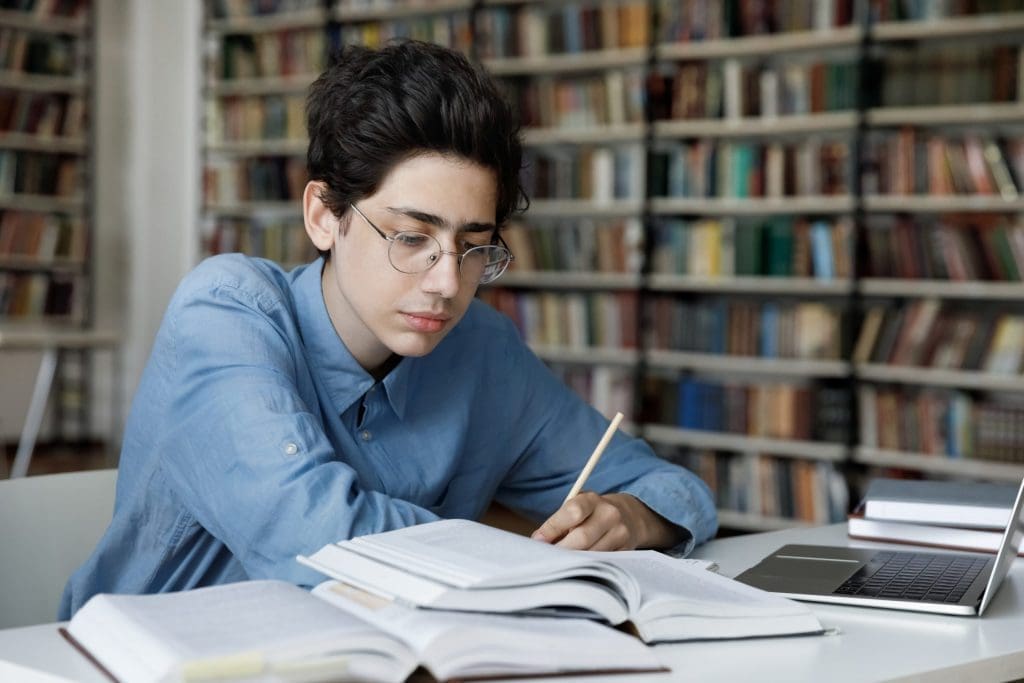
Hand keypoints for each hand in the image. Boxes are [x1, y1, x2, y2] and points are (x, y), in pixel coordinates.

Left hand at [530, 492, 683, 550]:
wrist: (629, 516)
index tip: (538, 540)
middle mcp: (609, 514)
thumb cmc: (592, 513)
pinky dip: (587, 566)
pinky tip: (578, 565)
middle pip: (582, 538)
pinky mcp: (626, 550)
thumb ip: (559, 521)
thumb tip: (539, 541)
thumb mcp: (577, 506)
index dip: (552, 528)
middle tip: (547, 557)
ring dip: (572, 560)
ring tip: (560, 562)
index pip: (572, 513)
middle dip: (561, 550)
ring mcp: (620, 533)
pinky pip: (602, 562)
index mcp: (592, 500)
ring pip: (591, 554)